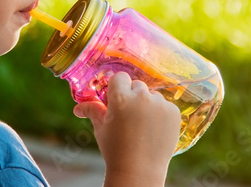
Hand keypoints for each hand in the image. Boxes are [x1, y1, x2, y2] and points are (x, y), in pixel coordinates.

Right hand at [73, 72, 180, 186]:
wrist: (139, 172)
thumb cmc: (115, 150)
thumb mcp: (101, 128)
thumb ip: (92, 111)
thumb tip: (78, 108)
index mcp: (120, 97)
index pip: (120, 77)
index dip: (117, 88)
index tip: (116, 100)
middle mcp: (141, 97)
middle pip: (137, 85)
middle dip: (132, 96)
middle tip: (129, 115)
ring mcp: (159, 104)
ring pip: (152, 95)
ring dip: (148, 104)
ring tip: (143, 125)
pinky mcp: (173, 112)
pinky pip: (166, 105)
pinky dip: (161, 114)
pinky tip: (155, 129)